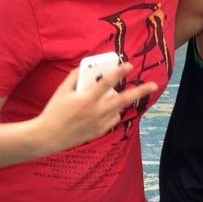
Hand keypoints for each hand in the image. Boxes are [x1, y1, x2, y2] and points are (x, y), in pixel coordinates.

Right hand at [36, 62, 155, 151]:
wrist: (48, 136)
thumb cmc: (53, 111)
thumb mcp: (61, 90)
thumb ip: (75, 77)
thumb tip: (85, 67)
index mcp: (86, 99)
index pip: (107, 82)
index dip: (119, 72)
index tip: (130, 65)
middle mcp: (96, 111)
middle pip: (123, 99)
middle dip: (140, 91)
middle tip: (154, 85)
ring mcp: (99, 123)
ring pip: (119, 109)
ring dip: (121, 101)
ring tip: (118, 95)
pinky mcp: (99, 132)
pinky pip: (113, 119)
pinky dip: (112, 112)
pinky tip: (106, 109)